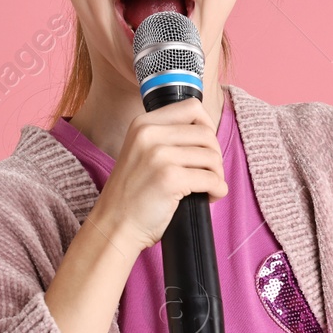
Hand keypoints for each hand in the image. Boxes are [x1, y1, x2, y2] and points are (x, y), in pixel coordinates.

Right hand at [92, 97, 227, 253]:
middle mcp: (150, 134)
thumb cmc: (133, 194)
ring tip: (207, 187)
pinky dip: (218, 190)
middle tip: (209, 173)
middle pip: (206, 133)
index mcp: (144, 124)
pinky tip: (210, 197)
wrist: (114, 225)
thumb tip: (208, 135)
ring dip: (217, 174)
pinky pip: (211, 179)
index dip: (207, 127)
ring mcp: (159, 155)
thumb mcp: (141, 152)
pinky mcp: (169, 178)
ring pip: (212, 156)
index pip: (192, 107)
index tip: (205, 147)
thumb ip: (166, 138)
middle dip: (215, 156)